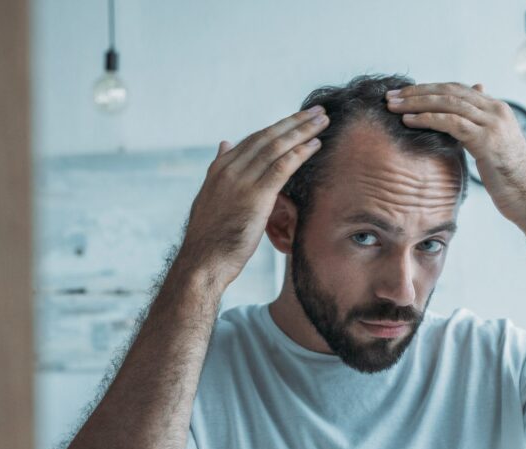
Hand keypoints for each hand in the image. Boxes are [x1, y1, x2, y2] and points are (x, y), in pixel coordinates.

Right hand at [177, 105, 329, 289]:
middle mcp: (229, 169)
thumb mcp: (210, 197)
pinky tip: (315, 144)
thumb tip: (224, 144)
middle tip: (317, 111)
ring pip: (277, 147)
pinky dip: (300, 152)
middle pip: (267, 137)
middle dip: (294, 122)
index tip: (297, 119)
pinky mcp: (255, 195)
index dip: (278, 128)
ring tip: (322, 121)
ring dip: (302, 131)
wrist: (203, 261)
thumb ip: (220, 169)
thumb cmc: (210, 237)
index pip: (253, 140)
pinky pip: (282, 167)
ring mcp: (241, 181)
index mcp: (219, 169)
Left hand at [385, 82, 525, 223]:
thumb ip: (477, 131)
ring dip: (416, 102)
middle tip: (391, 95)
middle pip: (449, 91)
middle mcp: (496, 110)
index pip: (456, 89)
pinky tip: (408, 121)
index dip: (428, 89)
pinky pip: (450, 122)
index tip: (405, 94)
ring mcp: (492, 123)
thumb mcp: (493, 149)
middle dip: (417, 92)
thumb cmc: (510, 179)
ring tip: (393, 106)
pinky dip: (426, 119)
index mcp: (497, 109)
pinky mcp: (486, 139)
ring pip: (447, 102)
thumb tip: (458, 123)